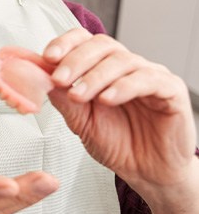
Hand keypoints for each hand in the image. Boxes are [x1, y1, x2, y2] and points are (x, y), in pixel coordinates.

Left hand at [43, 28, 196, 191]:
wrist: (147, 173)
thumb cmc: (117, 143)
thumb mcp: (81, 122)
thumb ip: (63, 99)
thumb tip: (41, 77)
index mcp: (102, 68)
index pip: (84, 40)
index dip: (65, 44)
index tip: (47, 57)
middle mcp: (126, 66)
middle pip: (101, 45)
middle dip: (75, 60)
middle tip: (59, 79)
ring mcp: (150, 75)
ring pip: (121, 60)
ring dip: (95, 76)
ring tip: (78, 95)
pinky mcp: (171, 90)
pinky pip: (149, 79)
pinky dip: (124, 87)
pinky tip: (107, 99)